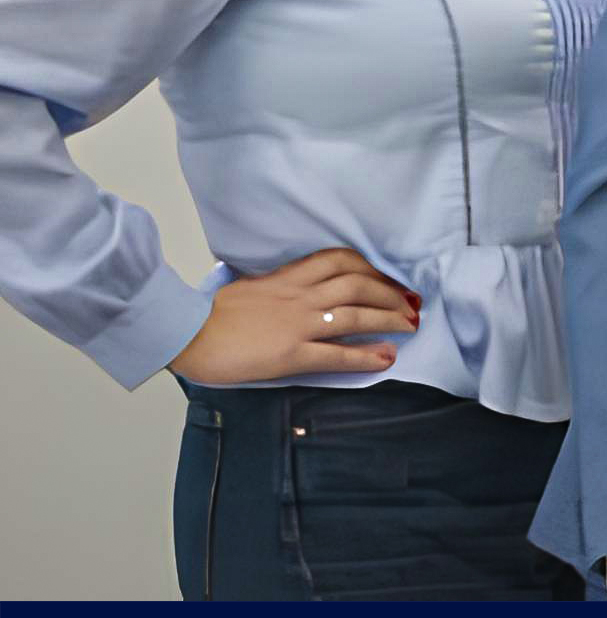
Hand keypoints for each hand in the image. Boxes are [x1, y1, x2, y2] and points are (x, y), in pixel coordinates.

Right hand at [167, 247, 418, 384]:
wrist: (184, 334)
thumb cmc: (209, 314)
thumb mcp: (250, 287)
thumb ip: (278, 285)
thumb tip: (296, 287)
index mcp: (287, 278)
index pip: (339, 260)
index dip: (370, 266)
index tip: (387, 274)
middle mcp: (299, 296)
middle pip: (357, 285)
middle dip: (389, 292)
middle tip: (410, 301)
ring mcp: (297, 325)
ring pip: (355, 316)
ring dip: (388, 319)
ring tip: (410, 325)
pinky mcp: (291, 354)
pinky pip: (337, 355)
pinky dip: (366, 356)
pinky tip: (386, 358)